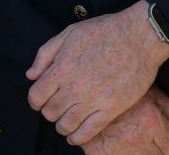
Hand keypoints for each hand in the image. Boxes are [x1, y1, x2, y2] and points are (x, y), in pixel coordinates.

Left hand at [26, 0, 168, 144]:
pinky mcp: (111, 109)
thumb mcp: (68, 34)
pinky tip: (75, 135)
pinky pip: (89, 131)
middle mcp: (74, 87)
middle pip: (50, 112)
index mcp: (61, 68)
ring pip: (66, 125)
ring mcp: (93, 100)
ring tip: (64, 121)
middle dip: (49, 111)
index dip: (35, 100)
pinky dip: (78, 137)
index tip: (39, 99)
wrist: (137, 37)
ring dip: (61, 126)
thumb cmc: (103, 31)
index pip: (36, 96)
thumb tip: (31, 75)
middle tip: (55, 106)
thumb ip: (45, 55)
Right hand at [81, 88, 168, 154]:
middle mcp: (135, 137)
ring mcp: (115, 148)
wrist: (86, 79)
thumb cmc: (121, 82)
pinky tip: (114, 143)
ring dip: (137, 152)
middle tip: (144, 135)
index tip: (162, 134)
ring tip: (129, 137)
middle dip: (156, 148)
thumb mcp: (152, 91)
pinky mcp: (97, 153)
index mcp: (150, 120)